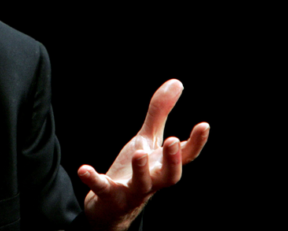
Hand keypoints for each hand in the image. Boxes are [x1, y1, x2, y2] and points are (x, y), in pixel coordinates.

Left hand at [77, 79, 209, 230]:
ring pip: (142, 184)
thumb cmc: (136, 168)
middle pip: (170, 176)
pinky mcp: (110, 195)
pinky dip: (94, 180)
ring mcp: (133, 189)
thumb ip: (160, 113)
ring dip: (142, 170)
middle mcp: (153, 179)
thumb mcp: (147, 138)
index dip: (197, 142)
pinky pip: (103, 188)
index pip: (186, 155)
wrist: (112, 203)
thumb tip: (176, 82)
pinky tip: (83, 169)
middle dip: (173, 160)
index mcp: (163, 164)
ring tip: (139, 153)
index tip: (204, 125)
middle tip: (174, 140)